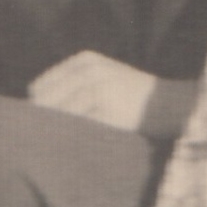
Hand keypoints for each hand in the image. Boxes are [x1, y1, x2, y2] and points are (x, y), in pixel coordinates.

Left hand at [29, 51, 183, 135]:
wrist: (171, 103)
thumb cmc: (132, 95)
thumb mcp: (104, 76)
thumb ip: (73, 85)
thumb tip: (35, 106)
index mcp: (85, 61)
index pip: (41, 86)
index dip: (36, 108)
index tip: (36, 126)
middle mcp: (91, 71)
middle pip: (47, 100)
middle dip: (42, 120)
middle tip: (39, 140)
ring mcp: (100, 89)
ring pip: (62, 115)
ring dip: (56, 131)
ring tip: (55, 146)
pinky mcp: (109, 110)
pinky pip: (80, 127)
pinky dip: (74, 138)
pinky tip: (75, 146)